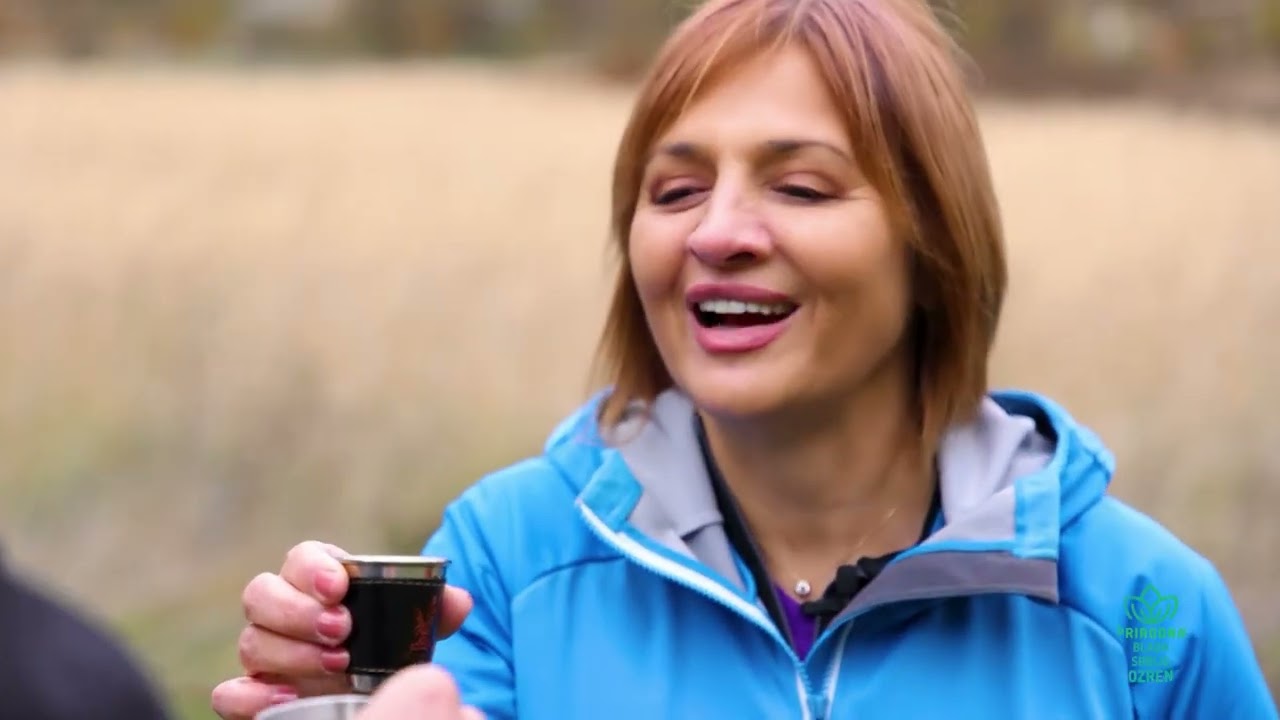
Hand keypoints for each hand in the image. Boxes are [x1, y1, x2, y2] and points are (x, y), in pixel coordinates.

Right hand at [210, 541, 472, 719]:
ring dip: (291, 652)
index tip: (340, 585)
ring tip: (337, 664)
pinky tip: (287, 698)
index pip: (300, 558)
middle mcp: (282, 612)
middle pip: (261, 594)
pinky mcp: (256, 692)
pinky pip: (230, 692)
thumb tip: (459, 601)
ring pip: (251, 640)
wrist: (372, 688)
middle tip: (342, 630)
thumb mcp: (413, 627)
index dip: (314, 567)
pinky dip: (249, 695)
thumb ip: (434, 609)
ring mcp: (266, 652)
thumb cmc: (387, 645)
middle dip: (298, 611)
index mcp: (318, 581)